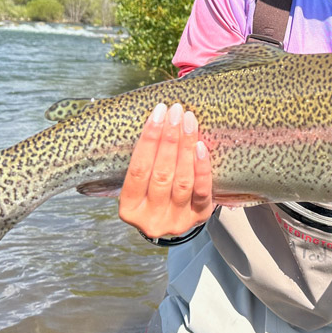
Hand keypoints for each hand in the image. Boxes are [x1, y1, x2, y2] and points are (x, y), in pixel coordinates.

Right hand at [119, 102, 212, 238]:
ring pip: (182, 180)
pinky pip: (202, 192)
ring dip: (186, 147)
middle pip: (161, 174)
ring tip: (189, 122)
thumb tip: (159, 119)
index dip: (148, 139)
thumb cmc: (153, 194)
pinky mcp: (198, 218)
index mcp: (130, 209)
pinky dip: (202, 168)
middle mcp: (151, 218)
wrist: (174, 220)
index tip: (158, 113)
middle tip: (176, 112)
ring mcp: (176, 221)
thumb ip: (145, 162)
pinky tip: (201, 147)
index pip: (137, 170)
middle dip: (169, 138)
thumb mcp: (140, 185)